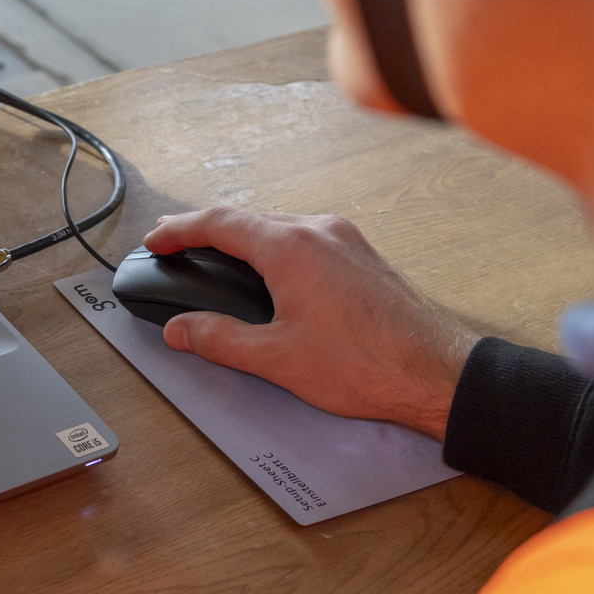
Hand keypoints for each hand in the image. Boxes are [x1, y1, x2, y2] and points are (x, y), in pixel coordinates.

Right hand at [144, 208, 479, 439]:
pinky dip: (272, 244)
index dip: (179, 231)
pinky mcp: (361, 256)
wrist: (438, 375)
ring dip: (240, 236)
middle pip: (247, 218)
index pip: (218, 223)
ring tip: (214, 252)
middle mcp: (318, 231)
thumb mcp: (277, 359)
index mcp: (291, 247)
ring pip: (277, 225)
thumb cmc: (367, 365)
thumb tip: (181, 329)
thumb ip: (219, 340)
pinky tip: (268, 268)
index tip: (155, 240)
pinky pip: (304, 236)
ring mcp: (344, 240)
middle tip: (173, 242)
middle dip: (205, 230)